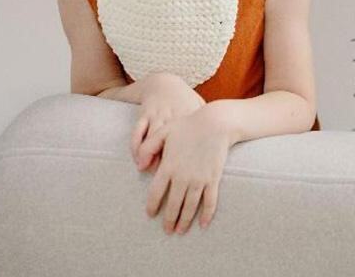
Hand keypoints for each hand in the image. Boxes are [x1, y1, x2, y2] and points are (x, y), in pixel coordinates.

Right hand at [131, 72, 205, 171]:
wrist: (164, 83)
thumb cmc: (184, 101)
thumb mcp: (198, 107)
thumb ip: (206, 124)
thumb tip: (223, 145)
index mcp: (188, 117)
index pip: (189, 139)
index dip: (186, 157)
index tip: (186, 173)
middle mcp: (172, 116)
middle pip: (169, 141)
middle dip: (165, 159)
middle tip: (164, 177)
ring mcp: (157, 114)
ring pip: (151, 137)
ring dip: (148, 155)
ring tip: (148, 170)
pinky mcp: (144, 113)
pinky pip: (137, 131)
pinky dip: (136, 146)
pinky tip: (138, 160)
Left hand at [142, 107, 229, 234]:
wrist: (216, 123)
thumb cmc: (188, 126)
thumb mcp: (163, 132)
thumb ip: (147, 148)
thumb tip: (139, 167)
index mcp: (168, 166)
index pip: (156, 193)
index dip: (152, 206)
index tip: (151, 215)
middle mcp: (182, 177)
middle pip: (173, 205)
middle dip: (169, 220)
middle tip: (167, 231)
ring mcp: (198, 179)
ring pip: (190, 206)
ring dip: (185, 221)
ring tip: (181, 231)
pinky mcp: (213, 179)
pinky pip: (210, 201)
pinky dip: (206, 215)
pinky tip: (203, 224)